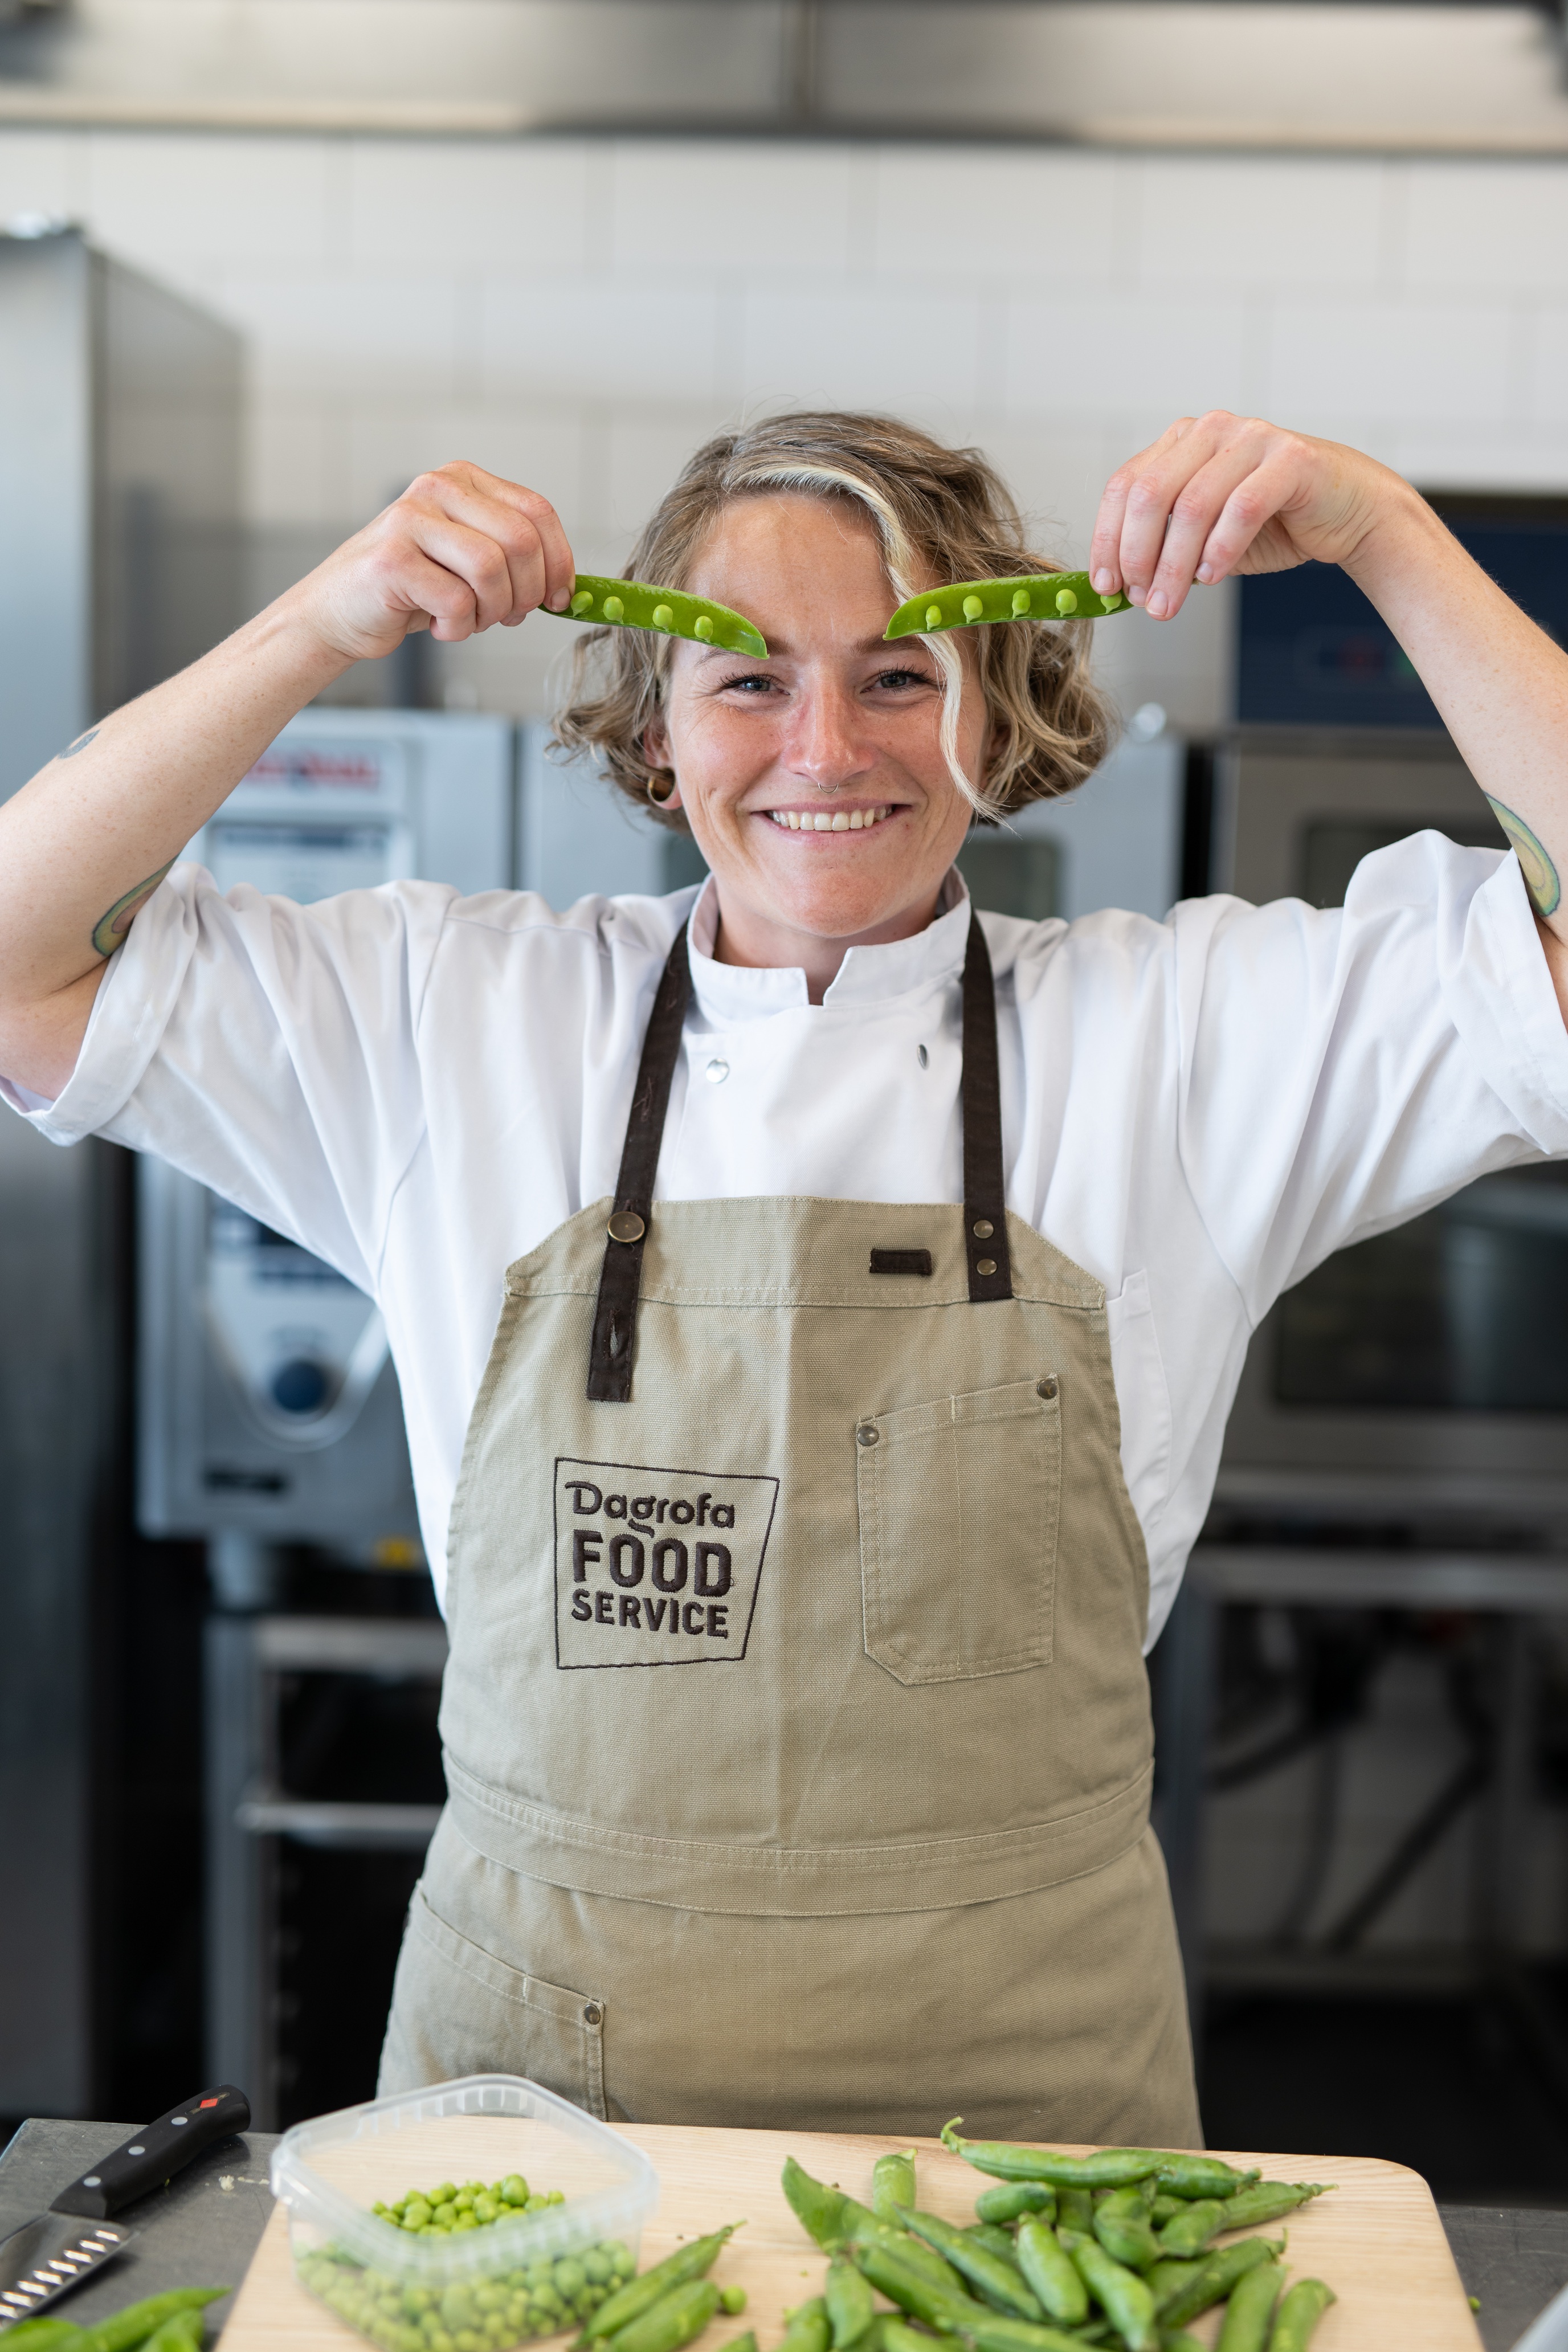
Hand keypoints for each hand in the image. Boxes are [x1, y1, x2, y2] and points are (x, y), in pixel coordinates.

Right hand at [288, 461, 575, 664]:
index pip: (537, 511)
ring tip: (469, 620)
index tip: (558, 598)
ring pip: (491, 570)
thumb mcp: (469, 561)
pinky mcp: (392, 560)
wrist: (339, 612)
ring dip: (491, 612)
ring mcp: (410, 519)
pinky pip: (457, 601)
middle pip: (520, 540)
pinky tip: (439, 626)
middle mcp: (437, 488)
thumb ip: (514, 558)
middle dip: (526, 592)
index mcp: (463, 480)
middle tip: (507, 616)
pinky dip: (459, 628)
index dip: (559, 561)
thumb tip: (568, 589)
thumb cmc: (412, 590)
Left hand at [1089, 412, 1409, 620]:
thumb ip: (1165, 547)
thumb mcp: (1203, 537)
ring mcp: (1252, 438)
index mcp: (1182, 442)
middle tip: (1141, 601)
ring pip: (1193, 505)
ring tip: (1169, 603)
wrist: (1347, 513)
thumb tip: (1120, 587)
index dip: (1107, 539)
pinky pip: (1242, 508)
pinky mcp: (1291, 458)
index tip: (1106, 585)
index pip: (1125, 486)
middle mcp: (1212, 431)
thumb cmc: (1272, 523)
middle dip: (1137, 556)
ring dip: (1175, 565)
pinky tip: (1212, 578)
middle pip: (1151, 494)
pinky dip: (1221, 550)